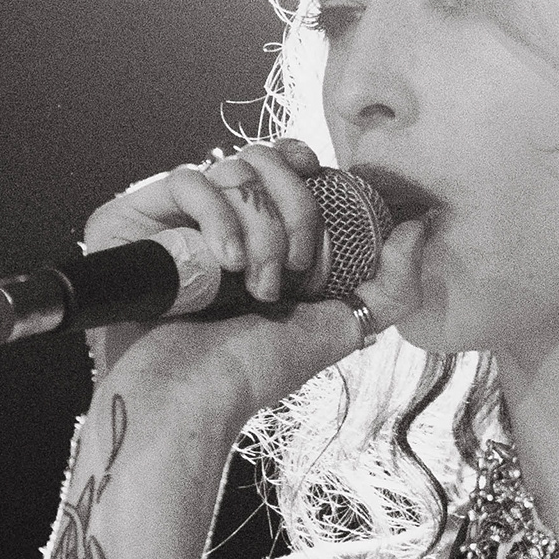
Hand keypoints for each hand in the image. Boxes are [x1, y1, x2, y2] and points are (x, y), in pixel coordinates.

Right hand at [80, 138, 424, 413]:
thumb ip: (390, 287)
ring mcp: (177, 220)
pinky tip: (222, 265)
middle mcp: (218, 222)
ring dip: (257, 221)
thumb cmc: (250, 371)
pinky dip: (216, 216)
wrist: (186, 397)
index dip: (301, 163)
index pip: (282, 166)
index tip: (318, 178)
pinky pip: (186, 180)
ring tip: (251, 281)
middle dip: (292, 207)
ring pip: (230, 168)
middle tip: (291, 267)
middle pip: (264, 160)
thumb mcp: (338, 328)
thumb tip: (419, 227)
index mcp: (260, 236)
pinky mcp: (139, 218)